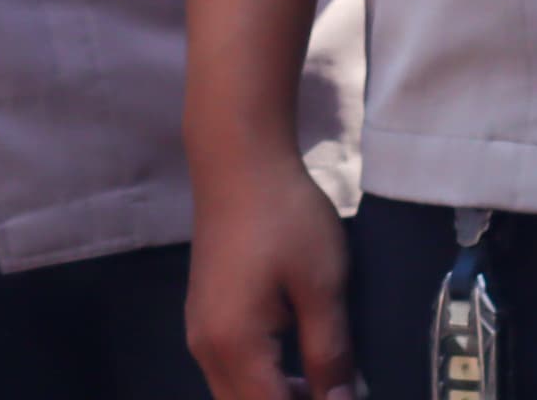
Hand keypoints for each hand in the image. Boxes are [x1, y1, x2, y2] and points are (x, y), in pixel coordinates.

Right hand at [183, 152, 352, 399]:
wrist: (239, 161)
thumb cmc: (286, 218)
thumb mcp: (322, 286)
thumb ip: (330, 354)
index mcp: (235, 346)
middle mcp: (206, 350)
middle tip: (336, 395)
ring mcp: (200, 333)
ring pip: (234, 396)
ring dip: (275, 399)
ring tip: (323, 387)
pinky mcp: (204, 317)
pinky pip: (229, 374)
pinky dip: (261, 384)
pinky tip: (296, 368)